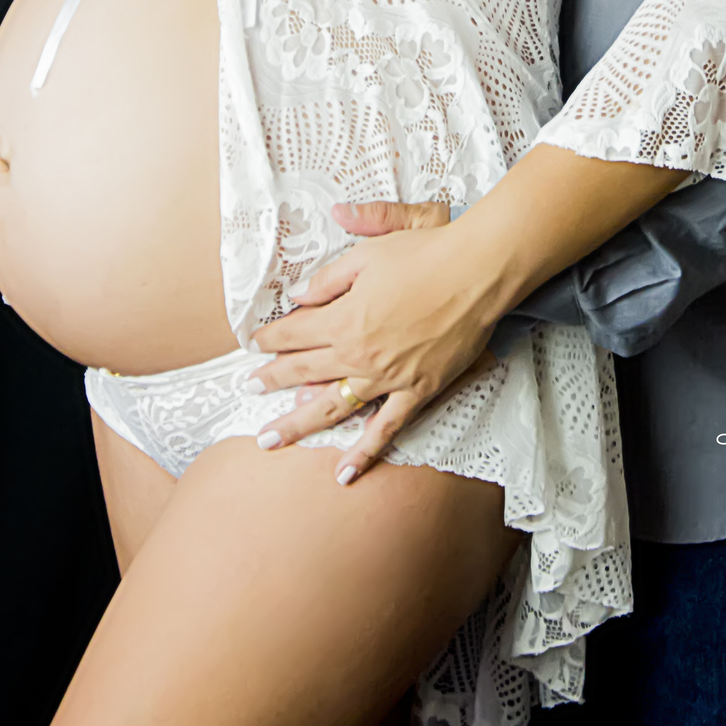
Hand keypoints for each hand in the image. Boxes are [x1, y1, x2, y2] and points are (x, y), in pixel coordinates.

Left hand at [249, 201, 501, 485]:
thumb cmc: (425, 254)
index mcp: (343, 317)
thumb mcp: (368, 252)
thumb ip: (329, 278)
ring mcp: (387, 378)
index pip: (294, 332)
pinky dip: (365, 452)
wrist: (477, 272)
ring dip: (296, 424)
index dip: (270, 338)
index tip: (254, 344)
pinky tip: (344, 473)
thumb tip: (299, 295)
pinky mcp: (417, 390)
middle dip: (271, 379)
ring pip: (332, 407)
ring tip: (268, 440)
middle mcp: (359, 353)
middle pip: (303, 371)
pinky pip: (386, 428)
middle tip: (248, 390)